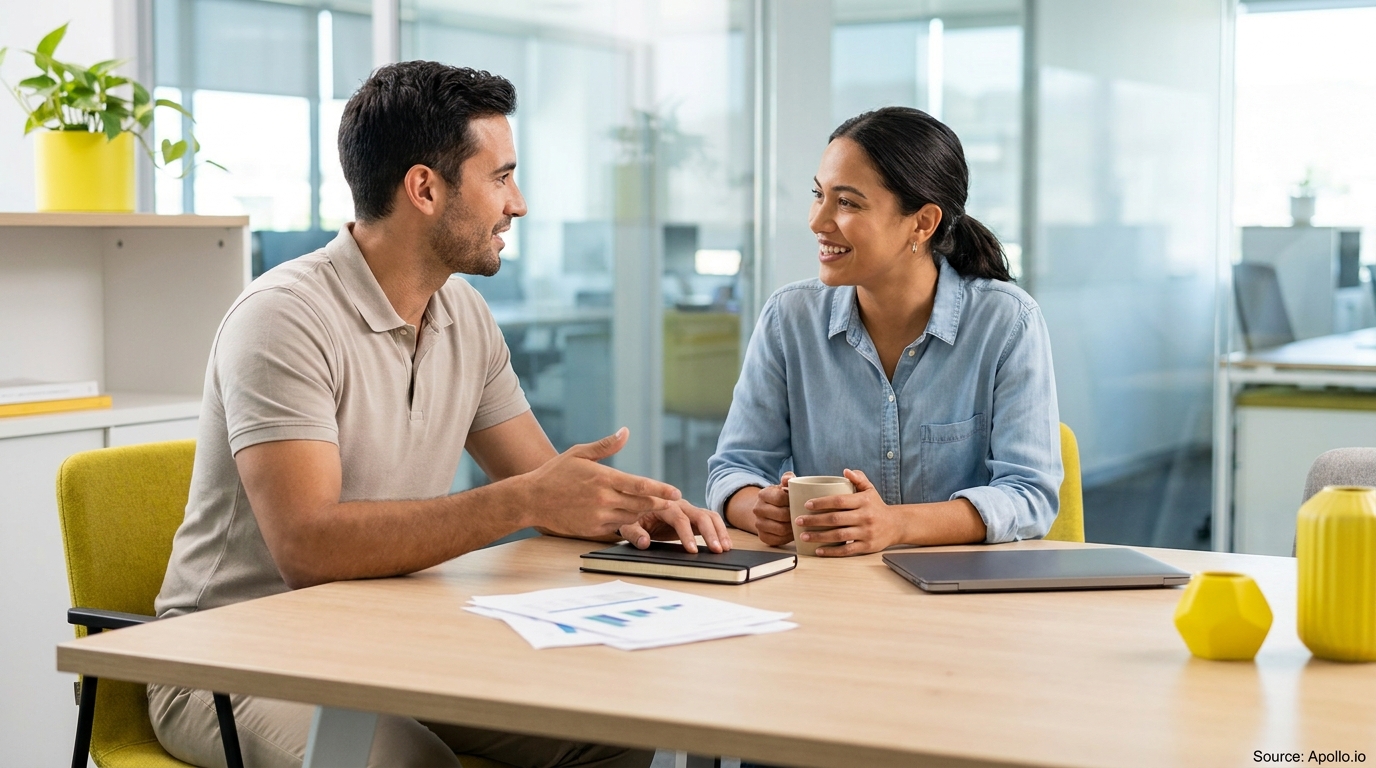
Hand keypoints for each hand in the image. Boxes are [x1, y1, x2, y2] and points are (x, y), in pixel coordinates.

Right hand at [524, 428, 681, 539]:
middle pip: (641, 503)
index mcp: (603, 478)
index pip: (640, 485)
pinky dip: (628, 522)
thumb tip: (625, 432)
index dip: (661, 489)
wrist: (531, 500)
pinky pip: (618, 527)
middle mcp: (603, 499)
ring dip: (644, 512)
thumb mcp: (579, 454)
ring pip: (632, 517)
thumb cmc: (555, 473)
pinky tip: (632, 516)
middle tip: (673, 502)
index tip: (676, 492)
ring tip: (654, 507)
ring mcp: (599, 517)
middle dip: (659, 503)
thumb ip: (605, 445)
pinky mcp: (593, 530)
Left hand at [619, 499, 731, 552]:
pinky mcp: (693, 516)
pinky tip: (725, 543)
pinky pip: (710, 520)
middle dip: (710, 533)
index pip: (679, 518)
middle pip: (700, 515)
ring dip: (719, 531)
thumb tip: (644, 543)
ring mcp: (688, 509)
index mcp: (663, 504)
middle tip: (717, 550)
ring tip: (725, 548)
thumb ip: (635, 534)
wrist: (634, 507)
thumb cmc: (631, 517)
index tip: (692, 550)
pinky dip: (719, 530)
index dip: (687, 534)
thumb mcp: (627, 525)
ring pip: (709, 516)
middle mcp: (679, 504)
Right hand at [752, 472, 794, 546]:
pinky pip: (778, 540)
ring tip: (800, 524)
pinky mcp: (762, 536)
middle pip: (781, 515)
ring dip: (793, 527)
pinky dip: (788, 537)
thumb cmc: (782, 497)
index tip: (798, 501)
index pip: (779, 498)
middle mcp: (757, 509)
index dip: (791, 501)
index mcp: (763, 494)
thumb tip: (788, 479)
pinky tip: (793, 532)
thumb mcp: (784, 486)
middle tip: (803, 515)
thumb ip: (788, 479)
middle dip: (794, 516)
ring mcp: (758, 523)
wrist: (768, 511)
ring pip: (780, 529)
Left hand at [793, 469, 905, 556]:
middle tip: (798, 521)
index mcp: (864, 501)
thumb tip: (845, 471)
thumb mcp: (870, 490)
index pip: (839, 501)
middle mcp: (865, 517)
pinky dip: (831, 551)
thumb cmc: (877, 506)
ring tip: (803, 536)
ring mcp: (866, 533)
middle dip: (814, 520)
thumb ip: (858, 478)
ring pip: (839, 535)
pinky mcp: (867, 546)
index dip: (822, 502)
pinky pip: (847, 550)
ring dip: (819, 536)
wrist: (896, 525)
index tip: (806, 504)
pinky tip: (818, 550)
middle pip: (835, 519)